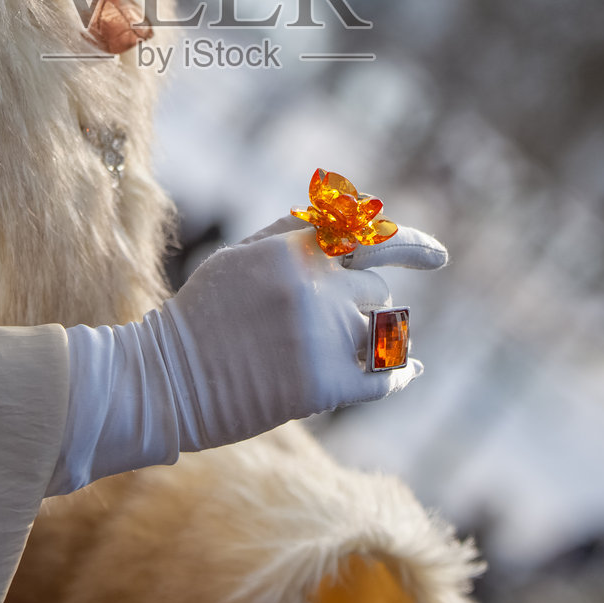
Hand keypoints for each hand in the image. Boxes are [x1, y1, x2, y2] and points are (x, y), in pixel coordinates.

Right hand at [47, 217, 445, 495]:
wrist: (164, 380)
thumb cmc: (203, 315)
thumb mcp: (242, 257)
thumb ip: (296, 234)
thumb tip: (354, 216)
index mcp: (293, 252)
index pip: (369, 238)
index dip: (410, 245)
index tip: (439, 258)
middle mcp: (313, 289)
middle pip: (376, 291)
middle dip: (362, 304)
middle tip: (330, 322)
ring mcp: (321, 338)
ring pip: (382, 331)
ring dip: (370, 339)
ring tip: (338, 350)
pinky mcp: (323, 386)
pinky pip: (385, 377)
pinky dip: (400, 375)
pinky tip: (409, 373)